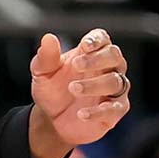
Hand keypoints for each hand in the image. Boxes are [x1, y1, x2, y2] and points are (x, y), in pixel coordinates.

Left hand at [28, 29, 129, 157]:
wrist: (51, 119)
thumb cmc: (53, 89)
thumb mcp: (43, 72)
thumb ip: (46, 56)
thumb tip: (48, 38)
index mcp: (91, 53)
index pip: (102, 38)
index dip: (97, 39)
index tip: (85, 45)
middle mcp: (107, 68)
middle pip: (114, 56)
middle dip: (97, 59)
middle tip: (76, 66)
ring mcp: (113, 89)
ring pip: (115, 82)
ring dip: (94, 85)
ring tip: (73, 88)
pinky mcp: (114, 111)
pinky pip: (114, 109)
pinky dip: (98, 111)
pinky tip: (81, 113)